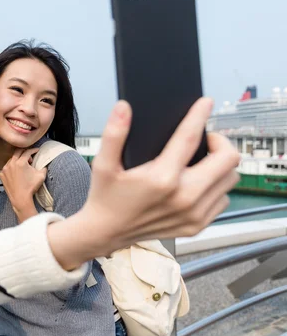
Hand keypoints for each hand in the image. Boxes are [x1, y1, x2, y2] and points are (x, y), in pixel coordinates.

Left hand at [0, 148, 46, 221]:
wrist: (21, 199)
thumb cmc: (31, 187)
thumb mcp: (41, 175)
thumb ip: (43, 166)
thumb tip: (44, 163)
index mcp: (21, 162)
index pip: (27, 152)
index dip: (33, 150)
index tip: (37, 150)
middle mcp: (11, 163)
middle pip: (18, 152)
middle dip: (25, 152)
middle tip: (30, 156)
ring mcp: (5, 169)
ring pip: (11, 159)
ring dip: (18, 160)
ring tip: (23, 166)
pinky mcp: (2, 174)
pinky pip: (7, 167)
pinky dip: (12, 167)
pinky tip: (17, 172)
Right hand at [48, 98, 240, 268]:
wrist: (106, 232)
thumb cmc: (106, 196)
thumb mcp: (103, 164)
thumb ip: (114, 133)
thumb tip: (123, 107)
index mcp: (161, 178)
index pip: (190, 138)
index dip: (199, 115)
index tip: (205, 103)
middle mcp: (183, 197)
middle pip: (227, 159)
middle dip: (220, 141)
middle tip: (204, 138)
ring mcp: (194, 214)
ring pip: (230, 179)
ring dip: (221, 165)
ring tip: (203, 159)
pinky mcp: (197, 225)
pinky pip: (223, 199)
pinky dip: (216, 186)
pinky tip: (198, 182)